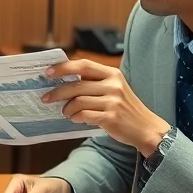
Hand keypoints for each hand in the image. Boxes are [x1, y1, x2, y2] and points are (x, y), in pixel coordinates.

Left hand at [43, 60, 169, 156]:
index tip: (47, 72)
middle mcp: (113, 85)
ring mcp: (113, 101)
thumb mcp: (114, 88)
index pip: (83, 65)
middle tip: (46, 98)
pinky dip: (76, 117)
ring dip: (67, 108)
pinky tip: (76, 119)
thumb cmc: (126, 108)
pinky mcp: (111, 117)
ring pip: (78, 101)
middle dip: (57, 92)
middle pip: (76, 85)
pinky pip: (84, 115)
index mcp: (112, 74)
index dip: (63, 67)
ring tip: (65, 112)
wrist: (146, 128)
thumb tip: (64, 80)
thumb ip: (94, 82)